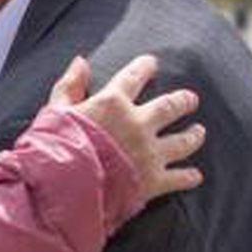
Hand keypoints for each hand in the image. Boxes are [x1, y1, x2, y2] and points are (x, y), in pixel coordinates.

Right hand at [59, 54, 203, 203]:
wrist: (62, 190)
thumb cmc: (53, 149)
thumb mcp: (54, 112)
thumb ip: (69, 86)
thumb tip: (81, 61)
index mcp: (112, 104)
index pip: (133, 77)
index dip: (144, 67)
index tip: (152, 63)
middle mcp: (137, 124)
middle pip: (170, 106)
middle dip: (183, 101)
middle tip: (191, 99)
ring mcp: (149, 153)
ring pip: (183, 140)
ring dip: (194, 135)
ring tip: (199, 131)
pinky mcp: (153, 181)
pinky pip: (179, 178)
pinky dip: (188, 177)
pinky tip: (196, 176)